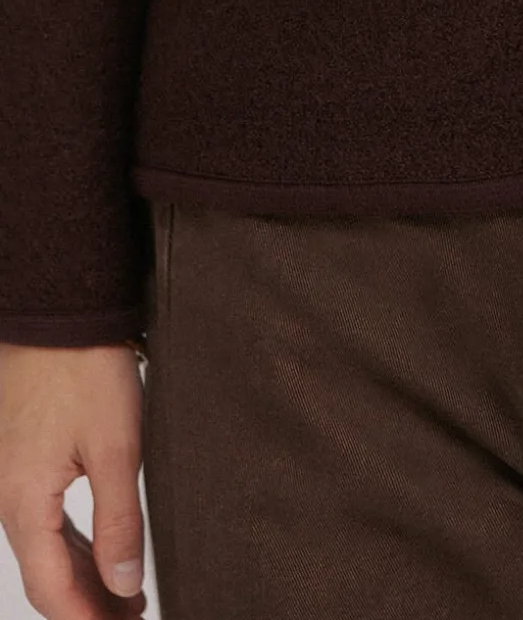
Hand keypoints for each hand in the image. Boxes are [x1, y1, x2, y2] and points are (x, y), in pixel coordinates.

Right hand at [0, 344, 146, 618]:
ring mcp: (14, 479)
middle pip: (48, 576)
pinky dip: (75, 544)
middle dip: (88, 606)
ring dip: (84, 577)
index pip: (52, 590)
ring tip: (126, 598)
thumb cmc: (86, 369)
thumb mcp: (116, 447)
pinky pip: (45, 519)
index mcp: (24, 504)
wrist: (60, 311)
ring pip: (46, 549)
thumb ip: (119, 520)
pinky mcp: (25, 458)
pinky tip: (102, 552)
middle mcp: (10, 499)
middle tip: (132, 618)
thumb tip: (122, 585)